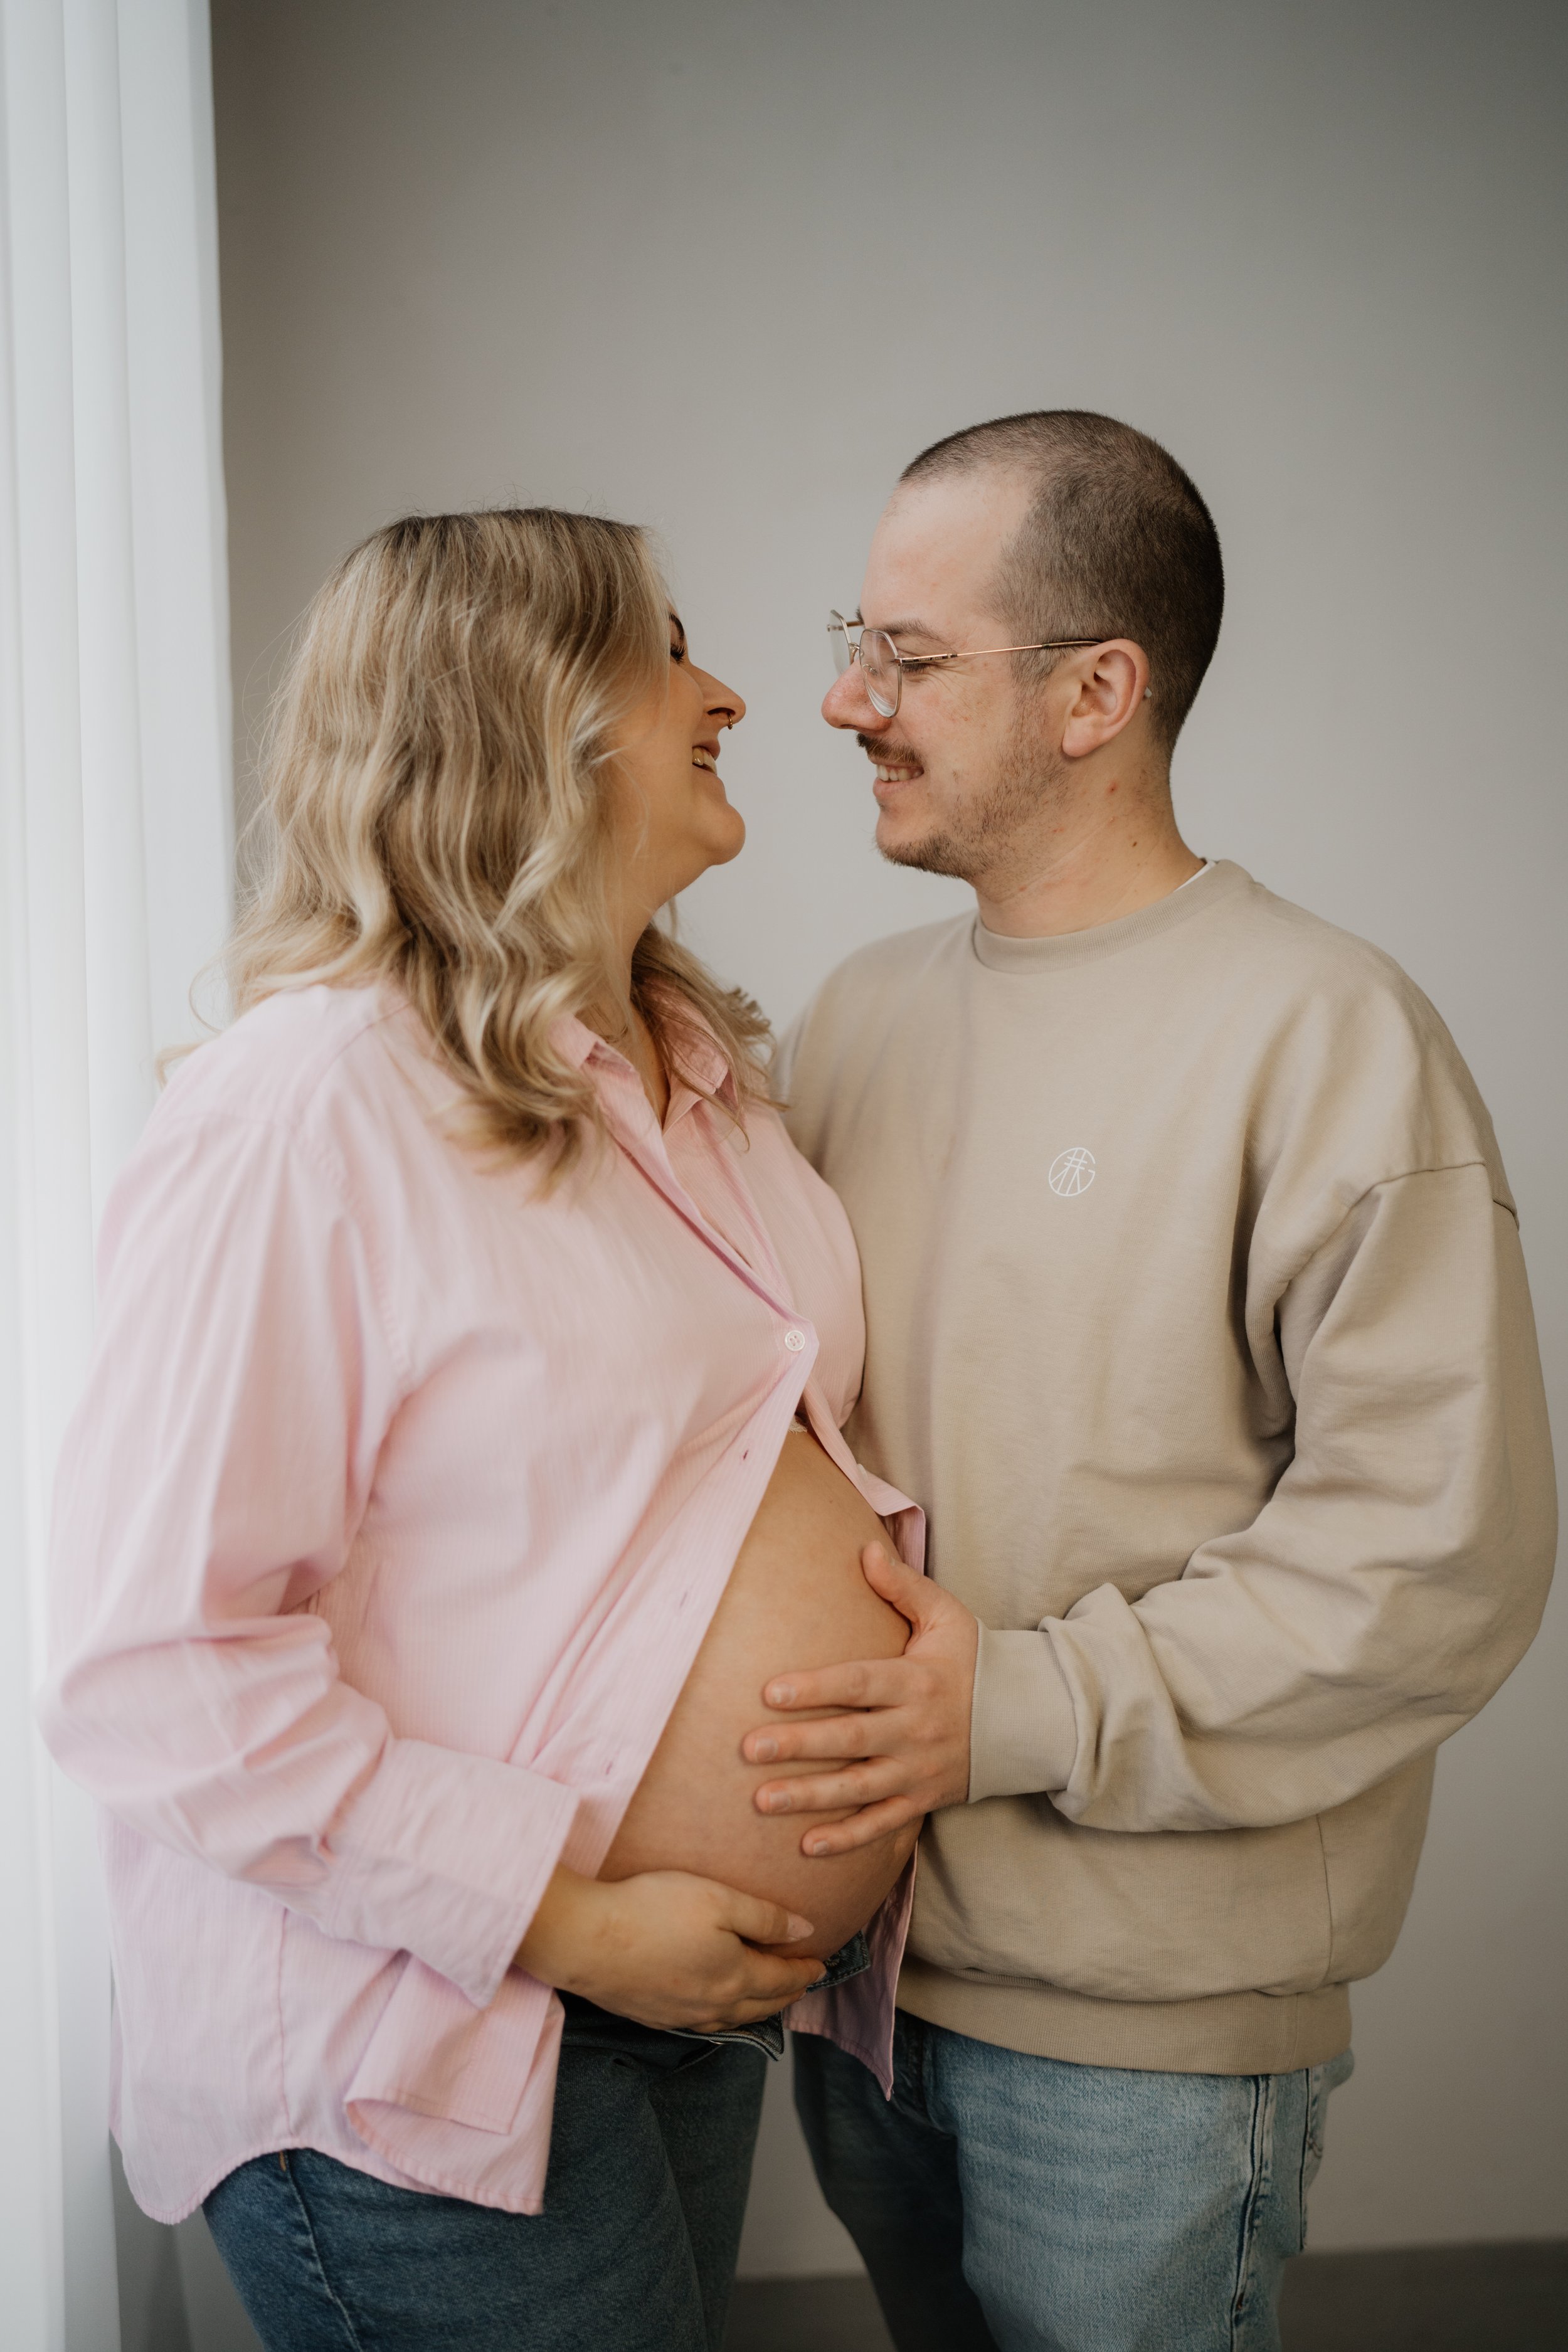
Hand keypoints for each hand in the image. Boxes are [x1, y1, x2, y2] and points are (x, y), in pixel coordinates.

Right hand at [515, 1865, 824, 2032]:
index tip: (821, 1964)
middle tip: (802, 1983)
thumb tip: (806, 1932)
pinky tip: (715, 2009)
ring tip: (767, 1998)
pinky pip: (701, 2024)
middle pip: (762, 2005)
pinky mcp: (651, 2015)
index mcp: (734, 1977)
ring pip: (732, 2019)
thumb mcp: (719, 1899)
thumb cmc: (653, 1909)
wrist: (585, 1939)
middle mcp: (712, 2005)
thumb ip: (766, 1918)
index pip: (782, 1979)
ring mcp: (680, 2015)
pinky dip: (722, 2017)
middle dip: (787, 1994)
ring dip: (757, 2009)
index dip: (806, 1970)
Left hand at [741, 1543, 978, 1855]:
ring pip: (859, 1787)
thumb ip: (903, 1586)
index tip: (770, 1691)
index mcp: (915, 1680)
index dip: (816, 1688)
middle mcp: (915, 1728)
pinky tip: (806, 1846)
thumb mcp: (947, 1616)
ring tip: (762, 1800)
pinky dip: (847, 1839)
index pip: (858, 1683)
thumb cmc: (974, 1660)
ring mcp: (919, 1770)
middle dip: (799, 1745)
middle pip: (850, 1738)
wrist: (1027, 1718)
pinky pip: (882, 1823)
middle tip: (749, 1748)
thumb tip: (864, 1548)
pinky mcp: (923, 1800)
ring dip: (810, 1797)